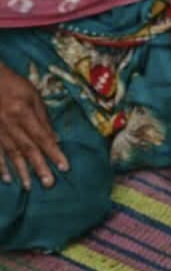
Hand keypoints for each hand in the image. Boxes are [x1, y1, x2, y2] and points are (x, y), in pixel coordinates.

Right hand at [0, 63, 67, 189]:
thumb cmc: (12, 84)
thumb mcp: (32, 95)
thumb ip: (43, 118)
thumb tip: (55, 139)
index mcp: (22, 112)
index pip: (42, 137)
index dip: (53, 153)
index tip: (64, 167)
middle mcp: (9, 123)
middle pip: (27, 148)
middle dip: (39, 167)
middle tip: (49, 184)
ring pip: (10, 153)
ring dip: (20, 171)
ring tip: (29, 186)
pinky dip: (0, 166)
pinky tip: (6, 178)